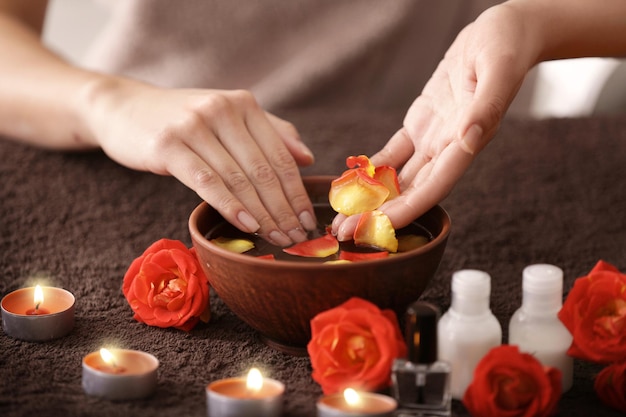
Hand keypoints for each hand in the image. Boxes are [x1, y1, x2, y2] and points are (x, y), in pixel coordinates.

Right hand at [81, 78, 316, 245]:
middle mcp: (222, 110)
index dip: (297, 192)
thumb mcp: (227, 119)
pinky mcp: (168, 144)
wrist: (123, 108)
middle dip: (284, 209)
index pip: (280, 156)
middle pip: (263, 170)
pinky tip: (247, 226)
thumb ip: (270, 132)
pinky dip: (230, 206)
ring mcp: (194, 125)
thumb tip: (307, 158)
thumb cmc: (182, 120)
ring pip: (238, 179)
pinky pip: (207, 181)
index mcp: (243, 104)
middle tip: (296, 238)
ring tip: (278, 238)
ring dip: (262, 214)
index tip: (309, 221)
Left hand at [333, 3, 537, 239]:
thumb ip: (485, 109)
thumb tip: (468, 141)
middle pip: (411, 191)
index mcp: (468, 142)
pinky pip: (395, 153)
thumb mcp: (499, 71)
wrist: (505, 32)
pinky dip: (374, 168)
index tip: (377, 228)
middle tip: (345, 231)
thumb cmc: (507, 47)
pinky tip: (352, 180)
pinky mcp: (422, 123)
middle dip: (378, 214)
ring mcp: (434, 137)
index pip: (434, 187)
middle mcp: (449, 148)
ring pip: (399, 177)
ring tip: (342, 215)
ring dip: (372, 197)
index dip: (406, 210)